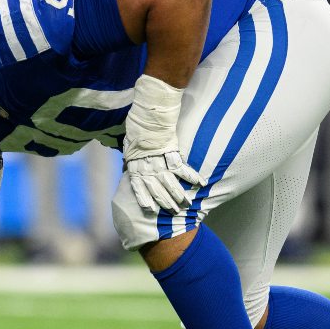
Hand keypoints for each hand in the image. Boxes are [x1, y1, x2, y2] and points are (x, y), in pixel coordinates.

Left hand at [123, 76, 206, 213]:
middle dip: (166, 202)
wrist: (148, 115)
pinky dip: (192, 176)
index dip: (144, 199)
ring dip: (179, 195)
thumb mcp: (129, 146)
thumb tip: (129, 168)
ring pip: (170, 183)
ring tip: (187, 205)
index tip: (150, 210)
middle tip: (174, 213)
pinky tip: (200, 184)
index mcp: (136, 165)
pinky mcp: (172, 153)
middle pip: (157, 189)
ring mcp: (160, 161)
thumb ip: (132, 159)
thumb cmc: (137, 130)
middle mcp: (148, 166)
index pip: (138, 187)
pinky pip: (183, 168)